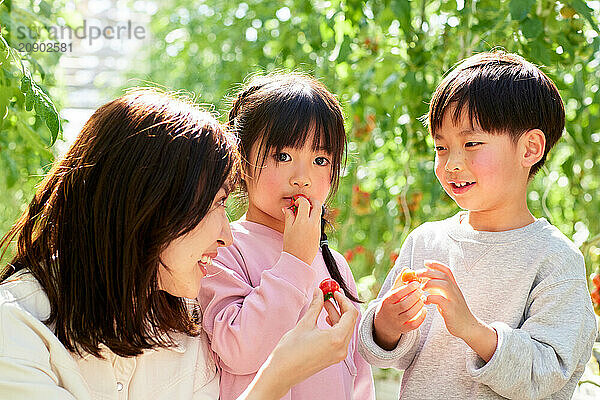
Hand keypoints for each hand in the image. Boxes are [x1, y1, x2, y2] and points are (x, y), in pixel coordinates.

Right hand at [240, 289, 357, 399]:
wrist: (282, 373)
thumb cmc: (290, 350)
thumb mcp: (305, 324)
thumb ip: (316, 306)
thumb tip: (319, 292)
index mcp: (337, 338)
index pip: (350, 314)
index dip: (343, 300)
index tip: (334, 292)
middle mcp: (342, 348)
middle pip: (350, 321)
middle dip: (341, 306)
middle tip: (330, 295)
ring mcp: (338, 354)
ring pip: (345, 329)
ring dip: (337, 316)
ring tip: (324, 305)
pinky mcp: (333, 357)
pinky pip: (340, 338)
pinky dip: (335, 326)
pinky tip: (325, 319)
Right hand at [281, 196, 321, 264]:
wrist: (299, 260)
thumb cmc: (291, 245)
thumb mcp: (287, 229)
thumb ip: (289, 216)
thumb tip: (286, 208)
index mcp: (303, 221)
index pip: (305, 203)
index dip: (300, 200)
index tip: (296, 202)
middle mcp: (312, 223)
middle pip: (317, 205)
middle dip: (312, 200)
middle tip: (305, 201)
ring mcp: (317, 228)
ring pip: (319, 213)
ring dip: (313, 209)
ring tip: (305, 212)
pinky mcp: (319, 233)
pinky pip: (318, 221)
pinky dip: (314, 217)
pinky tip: (307, 221)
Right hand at [373, 276, 426, 349]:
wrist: (383, 323)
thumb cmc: (390, 304)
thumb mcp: (391, 292)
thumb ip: (399, 281)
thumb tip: (407, 268)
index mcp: (386, 301)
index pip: (397, 294)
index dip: (408, 288)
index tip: (416, 283)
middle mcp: (390, 313)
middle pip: (404, 304)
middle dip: (415, 296)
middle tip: (421, 290)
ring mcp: (396, 322)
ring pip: (410, 314)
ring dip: (419, 305)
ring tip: (423, 298)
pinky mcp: (403, 330)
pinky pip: (414, 325)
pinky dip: (421, 317)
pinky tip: (424, 309)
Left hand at [418, 261, 496, 361]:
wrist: (467, 326)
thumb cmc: (454, 311)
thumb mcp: (447, 297)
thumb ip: (438, 289)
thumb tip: (425, 281)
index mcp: (454, 286)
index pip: (446, 270)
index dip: (436, 264)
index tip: (425, 262)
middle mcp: (455, 290)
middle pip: (443, 275)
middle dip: (429, 272)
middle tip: (417, 273)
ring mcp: (454, 299)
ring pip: (444, 284)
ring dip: (430, 283)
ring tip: (421, 287)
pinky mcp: (451, 309)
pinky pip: (441, 300)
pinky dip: (431, 298)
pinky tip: (425, 300)